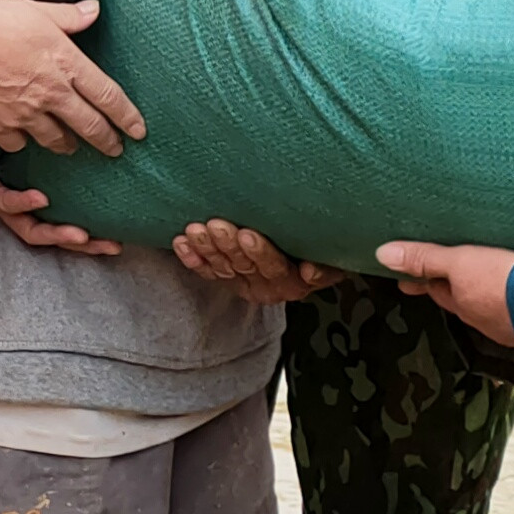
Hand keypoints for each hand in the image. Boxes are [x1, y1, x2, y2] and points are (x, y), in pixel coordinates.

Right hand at [0, 0, 143, 157]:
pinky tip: (22, 137)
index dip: (127, 116)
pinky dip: (24, 141)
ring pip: (56, 140)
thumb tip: (94, 10)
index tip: (138, 131)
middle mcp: (51, 94)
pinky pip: (19, 143)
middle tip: (115, 149)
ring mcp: (24, 115)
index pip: (108, 95)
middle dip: (106, 141)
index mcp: (64, 62)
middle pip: (89, 126)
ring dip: (67, 144)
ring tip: (70, 146)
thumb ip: (67, 17)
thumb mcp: (31, 9)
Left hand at [0, 109, 118, 257]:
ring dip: (56, 233)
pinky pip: (2, 201)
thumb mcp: (40, 117)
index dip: (92, 227)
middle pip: (53, 230)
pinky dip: (22, 202)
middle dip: (83, 242)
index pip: (66, 214)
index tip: (119, 230)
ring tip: (83, 234)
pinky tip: (42, 199)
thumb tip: (107, 122)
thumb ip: (69, 125)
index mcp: (32, 186)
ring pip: (28, 228)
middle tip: (111, 244)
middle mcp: (16, 199)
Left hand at [172, 221, 335, 302]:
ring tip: (195, 230)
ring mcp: (243, 283)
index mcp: (294, 283)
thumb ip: (327, 266)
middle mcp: (267, 287)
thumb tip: (310, 271)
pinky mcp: (226, 278)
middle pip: (244, 266)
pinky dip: (192, 256)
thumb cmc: (323, 249)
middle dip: (228, 245)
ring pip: (222, 267)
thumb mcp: (334, 258)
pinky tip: (180, 242)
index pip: (275, 268)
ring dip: (207, 248)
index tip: (248, 234)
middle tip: (216, 225)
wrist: (308, 254)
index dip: (260, 253)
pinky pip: (206, 270)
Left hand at [377, 241, 513, 347]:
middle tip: (444, 280)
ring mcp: (512, 326)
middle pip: (463, 301)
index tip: (407, 281)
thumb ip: (426, 258)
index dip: (423, 282)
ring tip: (486, 283)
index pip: (437, 291)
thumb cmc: (504, 284)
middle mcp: (485, 319)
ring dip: (485, 297)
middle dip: (453, 291)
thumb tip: (382, 254)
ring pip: (491, 308)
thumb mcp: (460, 263)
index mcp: (464, 304)